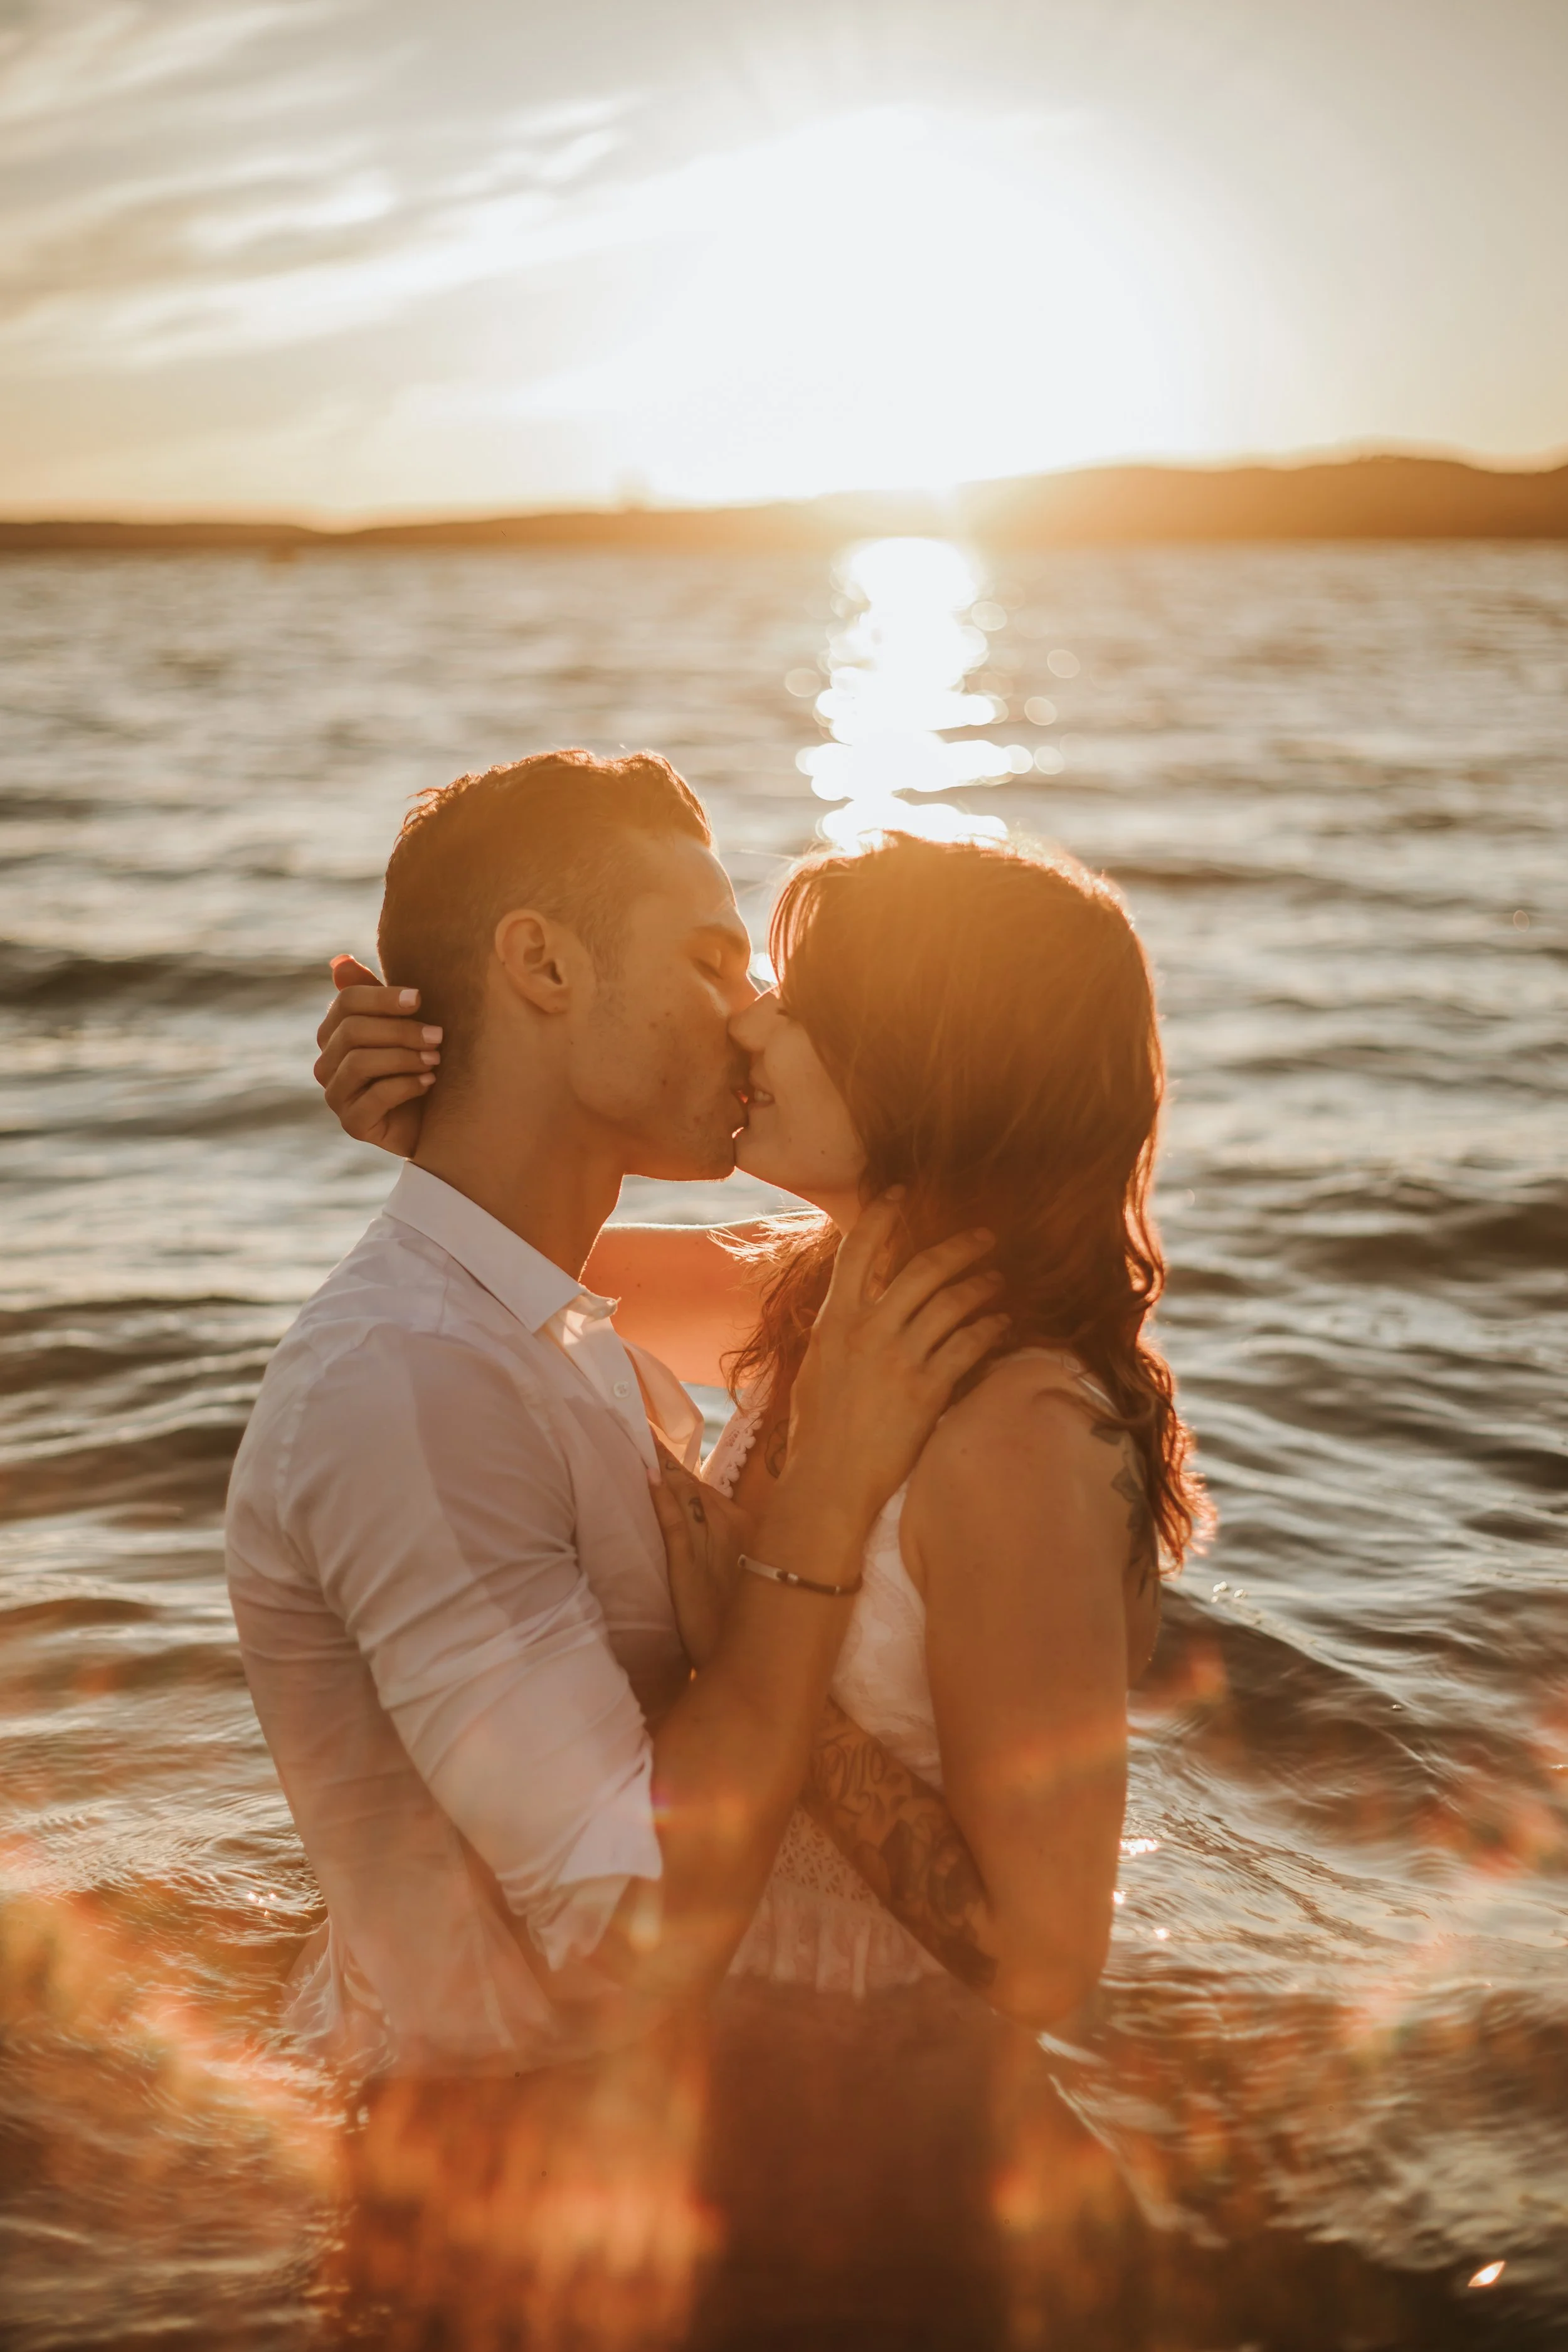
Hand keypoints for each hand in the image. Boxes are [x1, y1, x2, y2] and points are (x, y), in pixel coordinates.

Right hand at [313, 955, 439, 1156]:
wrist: (438, 1119)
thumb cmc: (419, 1062)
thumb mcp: (403, 1024)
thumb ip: (374, 995)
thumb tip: (340, 961)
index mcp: (334, 1033)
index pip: (346, 1003)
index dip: (382, 998)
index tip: (420, 999)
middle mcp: (327, 1064)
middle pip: (352, 1031)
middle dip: (400, 1031)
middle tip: (438, 1036)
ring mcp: (337, 1096)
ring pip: (360, 1063)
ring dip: (404, 1058)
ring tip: (435, 1059)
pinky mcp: (353, 1125)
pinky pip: (373, 1098)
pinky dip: (406, 1086)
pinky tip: (429, 1083)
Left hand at [649, 1448, 752, 1669]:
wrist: (753, 1662)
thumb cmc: (748, 1621)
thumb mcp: (747, 1574)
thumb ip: (730, 1546)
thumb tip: (710, 1526)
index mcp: (745, 1525)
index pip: (703, 1488)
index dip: (677, 1468)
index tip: (654, 1440)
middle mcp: (730, 1526)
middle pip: (690, 1485)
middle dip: (666, 1459)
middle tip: (639, 1428)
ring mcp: (710, 1543)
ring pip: (683, 1495)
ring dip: (662, 1468)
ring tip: (638, 1438)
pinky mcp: (688, 1565)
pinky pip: (674, 1523)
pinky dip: (661, 1498)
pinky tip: (647, 1476)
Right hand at [784, 1194, 1008, 1527]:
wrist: (829, 1480)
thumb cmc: (817, 1428)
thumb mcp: (817, 1365)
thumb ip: (839, 1330)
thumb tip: (854, 1304)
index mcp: (834, 1321)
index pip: (856, 1250)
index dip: (881, 1214)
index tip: (901, 1191)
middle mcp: (868, 1330)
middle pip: (922, 1269)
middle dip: (959, 1246)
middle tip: (984, 1236)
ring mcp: (899, 1359)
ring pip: (953, 1302)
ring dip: (981, 1286)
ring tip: (997, 1280)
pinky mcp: (927, 1389)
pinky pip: (969, 1345)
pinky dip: (989, 1329)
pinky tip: (1001, 1324)